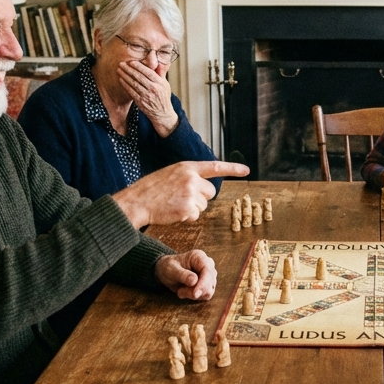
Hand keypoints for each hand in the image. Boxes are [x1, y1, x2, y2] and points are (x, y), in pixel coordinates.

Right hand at [113, 160, 248, 227]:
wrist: (137, 202)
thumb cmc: (152, 189)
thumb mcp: (171, 174)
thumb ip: (189, 177)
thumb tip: (205, 187)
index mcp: (187, 167)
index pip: (215, 167)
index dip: (232, 169)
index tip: (246, 170)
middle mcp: (191, 179)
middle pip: (210, 192)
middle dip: (201, 198)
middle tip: (182, 198)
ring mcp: (190, 194)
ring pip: (204, 206)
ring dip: (192, 208)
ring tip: (174, 204)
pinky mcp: (188, 209)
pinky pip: (196, 216)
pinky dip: (187, 217)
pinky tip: (173, 211)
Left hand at [117, 60, 178, 136]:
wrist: (162, 113)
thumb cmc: (163, 96)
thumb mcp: (165, 84)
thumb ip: (160, 73)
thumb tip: (158, 61)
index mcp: (160, 83)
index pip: (148, 72)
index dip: (139, 66)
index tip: (131, 62)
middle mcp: (153, 89)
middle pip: (139, 77)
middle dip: (129, 69)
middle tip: (121, 64)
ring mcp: (146, 96)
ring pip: (133, 83)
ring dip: (125, 76)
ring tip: (119, 70)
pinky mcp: (140, 102)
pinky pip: (131, 91)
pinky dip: (125, 85)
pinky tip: (121, 80)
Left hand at [154, 250, 216, 300]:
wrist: (166, 271)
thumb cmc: (168, 267)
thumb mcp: (171, 270)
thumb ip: (182, 275)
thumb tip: (194, 281)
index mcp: (199, 257)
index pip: (208, 270)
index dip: (203, 283)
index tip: (195, 294)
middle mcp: (207, 265)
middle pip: (210, 282)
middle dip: (195, 290)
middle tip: (180, 292)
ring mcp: (209, 275)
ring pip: (208, 291)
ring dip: (193, 294)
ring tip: (180, 291)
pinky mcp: (207, 285)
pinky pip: (206, 295)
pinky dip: (195, 297)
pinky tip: (185, 292)